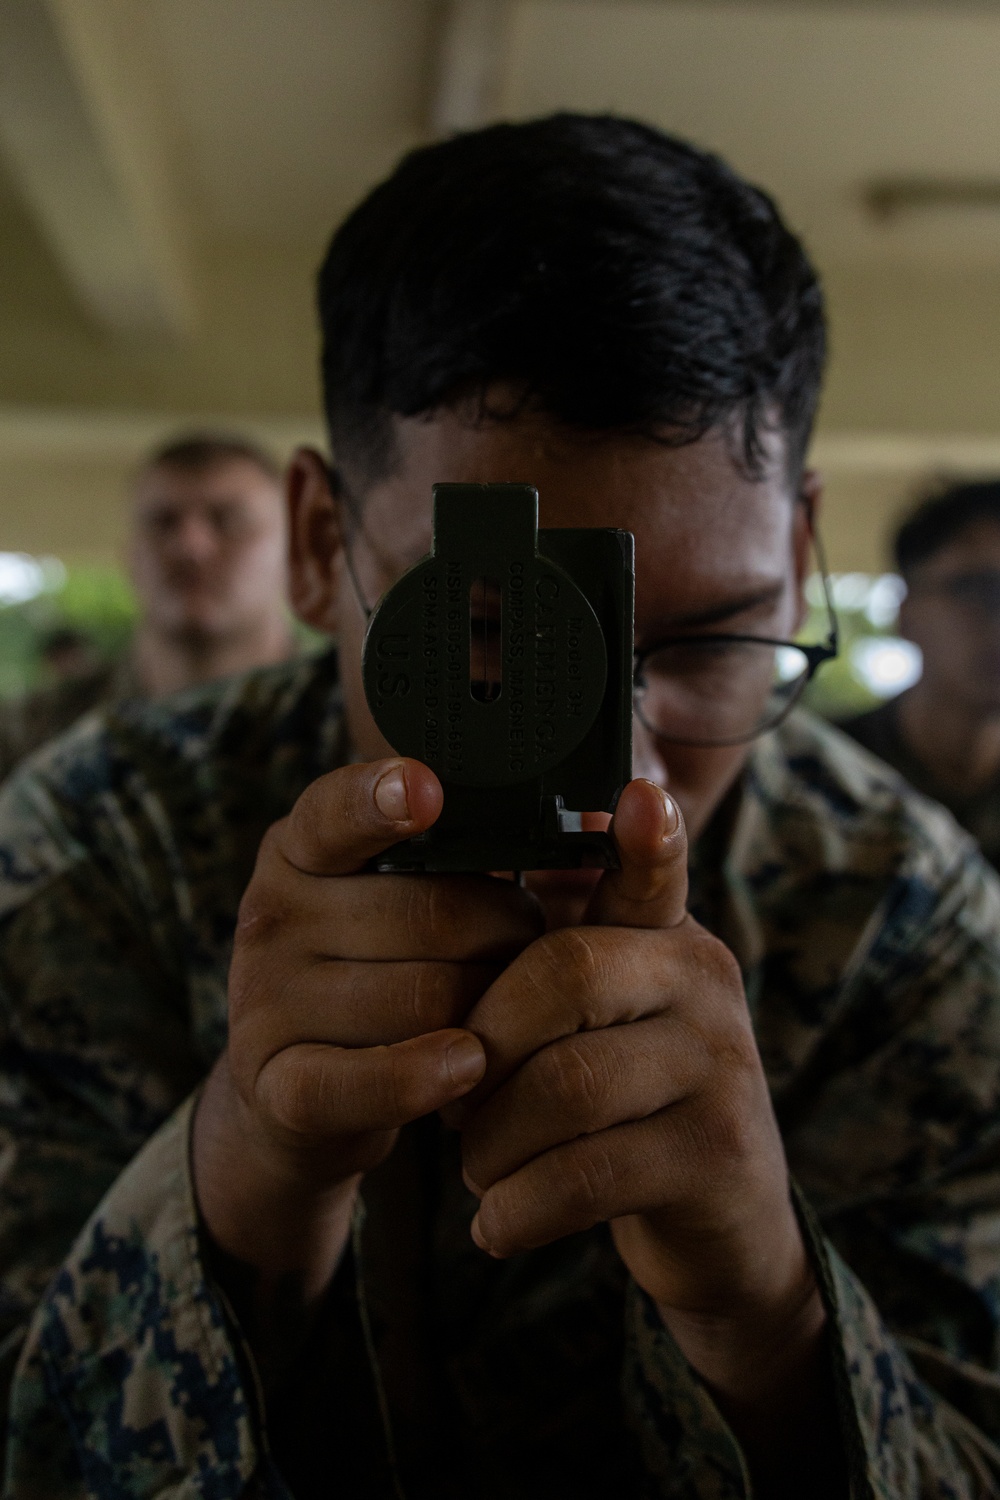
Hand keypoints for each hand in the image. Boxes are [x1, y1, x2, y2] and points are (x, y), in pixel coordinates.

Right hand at [193, 756, 541, 1343]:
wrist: (298, 1096)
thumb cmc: (380, 971)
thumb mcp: (397, 897)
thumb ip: (469, 852)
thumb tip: (602, 818)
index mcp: (300, 849)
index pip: (336, 810)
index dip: (383, 799)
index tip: (428, 791)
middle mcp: (272, 914)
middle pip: (429, 914)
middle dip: (503, 934)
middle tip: (523, 950)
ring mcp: (265, 1001)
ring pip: (422, 998)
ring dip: (487, 1010)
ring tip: (499, 1011)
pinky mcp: (277, 1084)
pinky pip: (368, 1079)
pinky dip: (427, 1075)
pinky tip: (466, 1067)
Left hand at [448, 780, 823, 1387]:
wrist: (722, 1227)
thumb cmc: (625, 1108)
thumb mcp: (603, 1024)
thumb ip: (550, 971)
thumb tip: (445, 942)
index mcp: (666, 939)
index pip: (652, 874)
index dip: (646, 838)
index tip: (639, 795)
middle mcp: (704, 983)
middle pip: (563, 977)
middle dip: (483, 1048)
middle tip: (458, 1105)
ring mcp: (720, 1068)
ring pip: (564, 1086)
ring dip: (491, 1144)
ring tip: (480, 1169)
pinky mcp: (715, 1155)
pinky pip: (585, 1175)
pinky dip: (518, 1209)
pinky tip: (497, 1225)